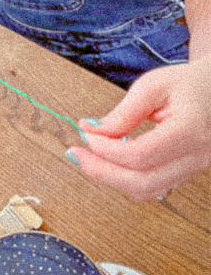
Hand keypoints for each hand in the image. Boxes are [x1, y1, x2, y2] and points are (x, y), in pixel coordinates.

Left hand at [66, 56, 210, 200]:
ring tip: (89, 155)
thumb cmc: (187, 84)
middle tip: (76, 154)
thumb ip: (123, 113)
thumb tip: (92, 131)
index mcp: (190, 130)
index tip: (86, 134)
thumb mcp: (153, 86)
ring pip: (148, 190)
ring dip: (113, 177)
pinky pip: (154, 186)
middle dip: (103, 172)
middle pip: (144, 182)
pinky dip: (127, 178)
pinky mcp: (186, 173)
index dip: (107, 150)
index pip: (141, 155)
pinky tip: (110, 160)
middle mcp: (197, 156)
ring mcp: (194, 169)